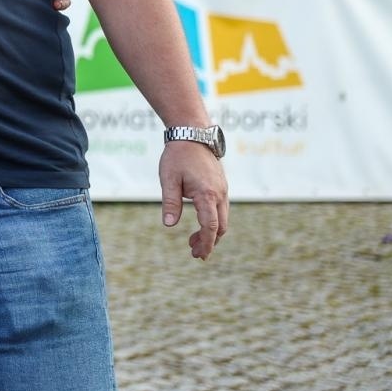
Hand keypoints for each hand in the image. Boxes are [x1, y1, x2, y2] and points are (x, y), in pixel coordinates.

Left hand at [159, 140, 228, 259]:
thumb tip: (168, 225)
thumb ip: (170, 202)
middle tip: (194, 253)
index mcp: (207, 194)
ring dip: (211, 233)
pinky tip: (200, 224)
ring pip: (222, 219)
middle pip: (220, 227)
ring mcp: (223, 190)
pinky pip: (221, 209)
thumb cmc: (178, 156)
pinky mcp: (221, 186)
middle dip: (209, 242)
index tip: (200, 255)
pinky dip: (212, 221)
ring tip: (192, 242)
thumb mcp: (168, 179)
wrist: (192, 135)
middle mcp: (220, 194)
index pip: (211, 226)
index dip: (206, 243)